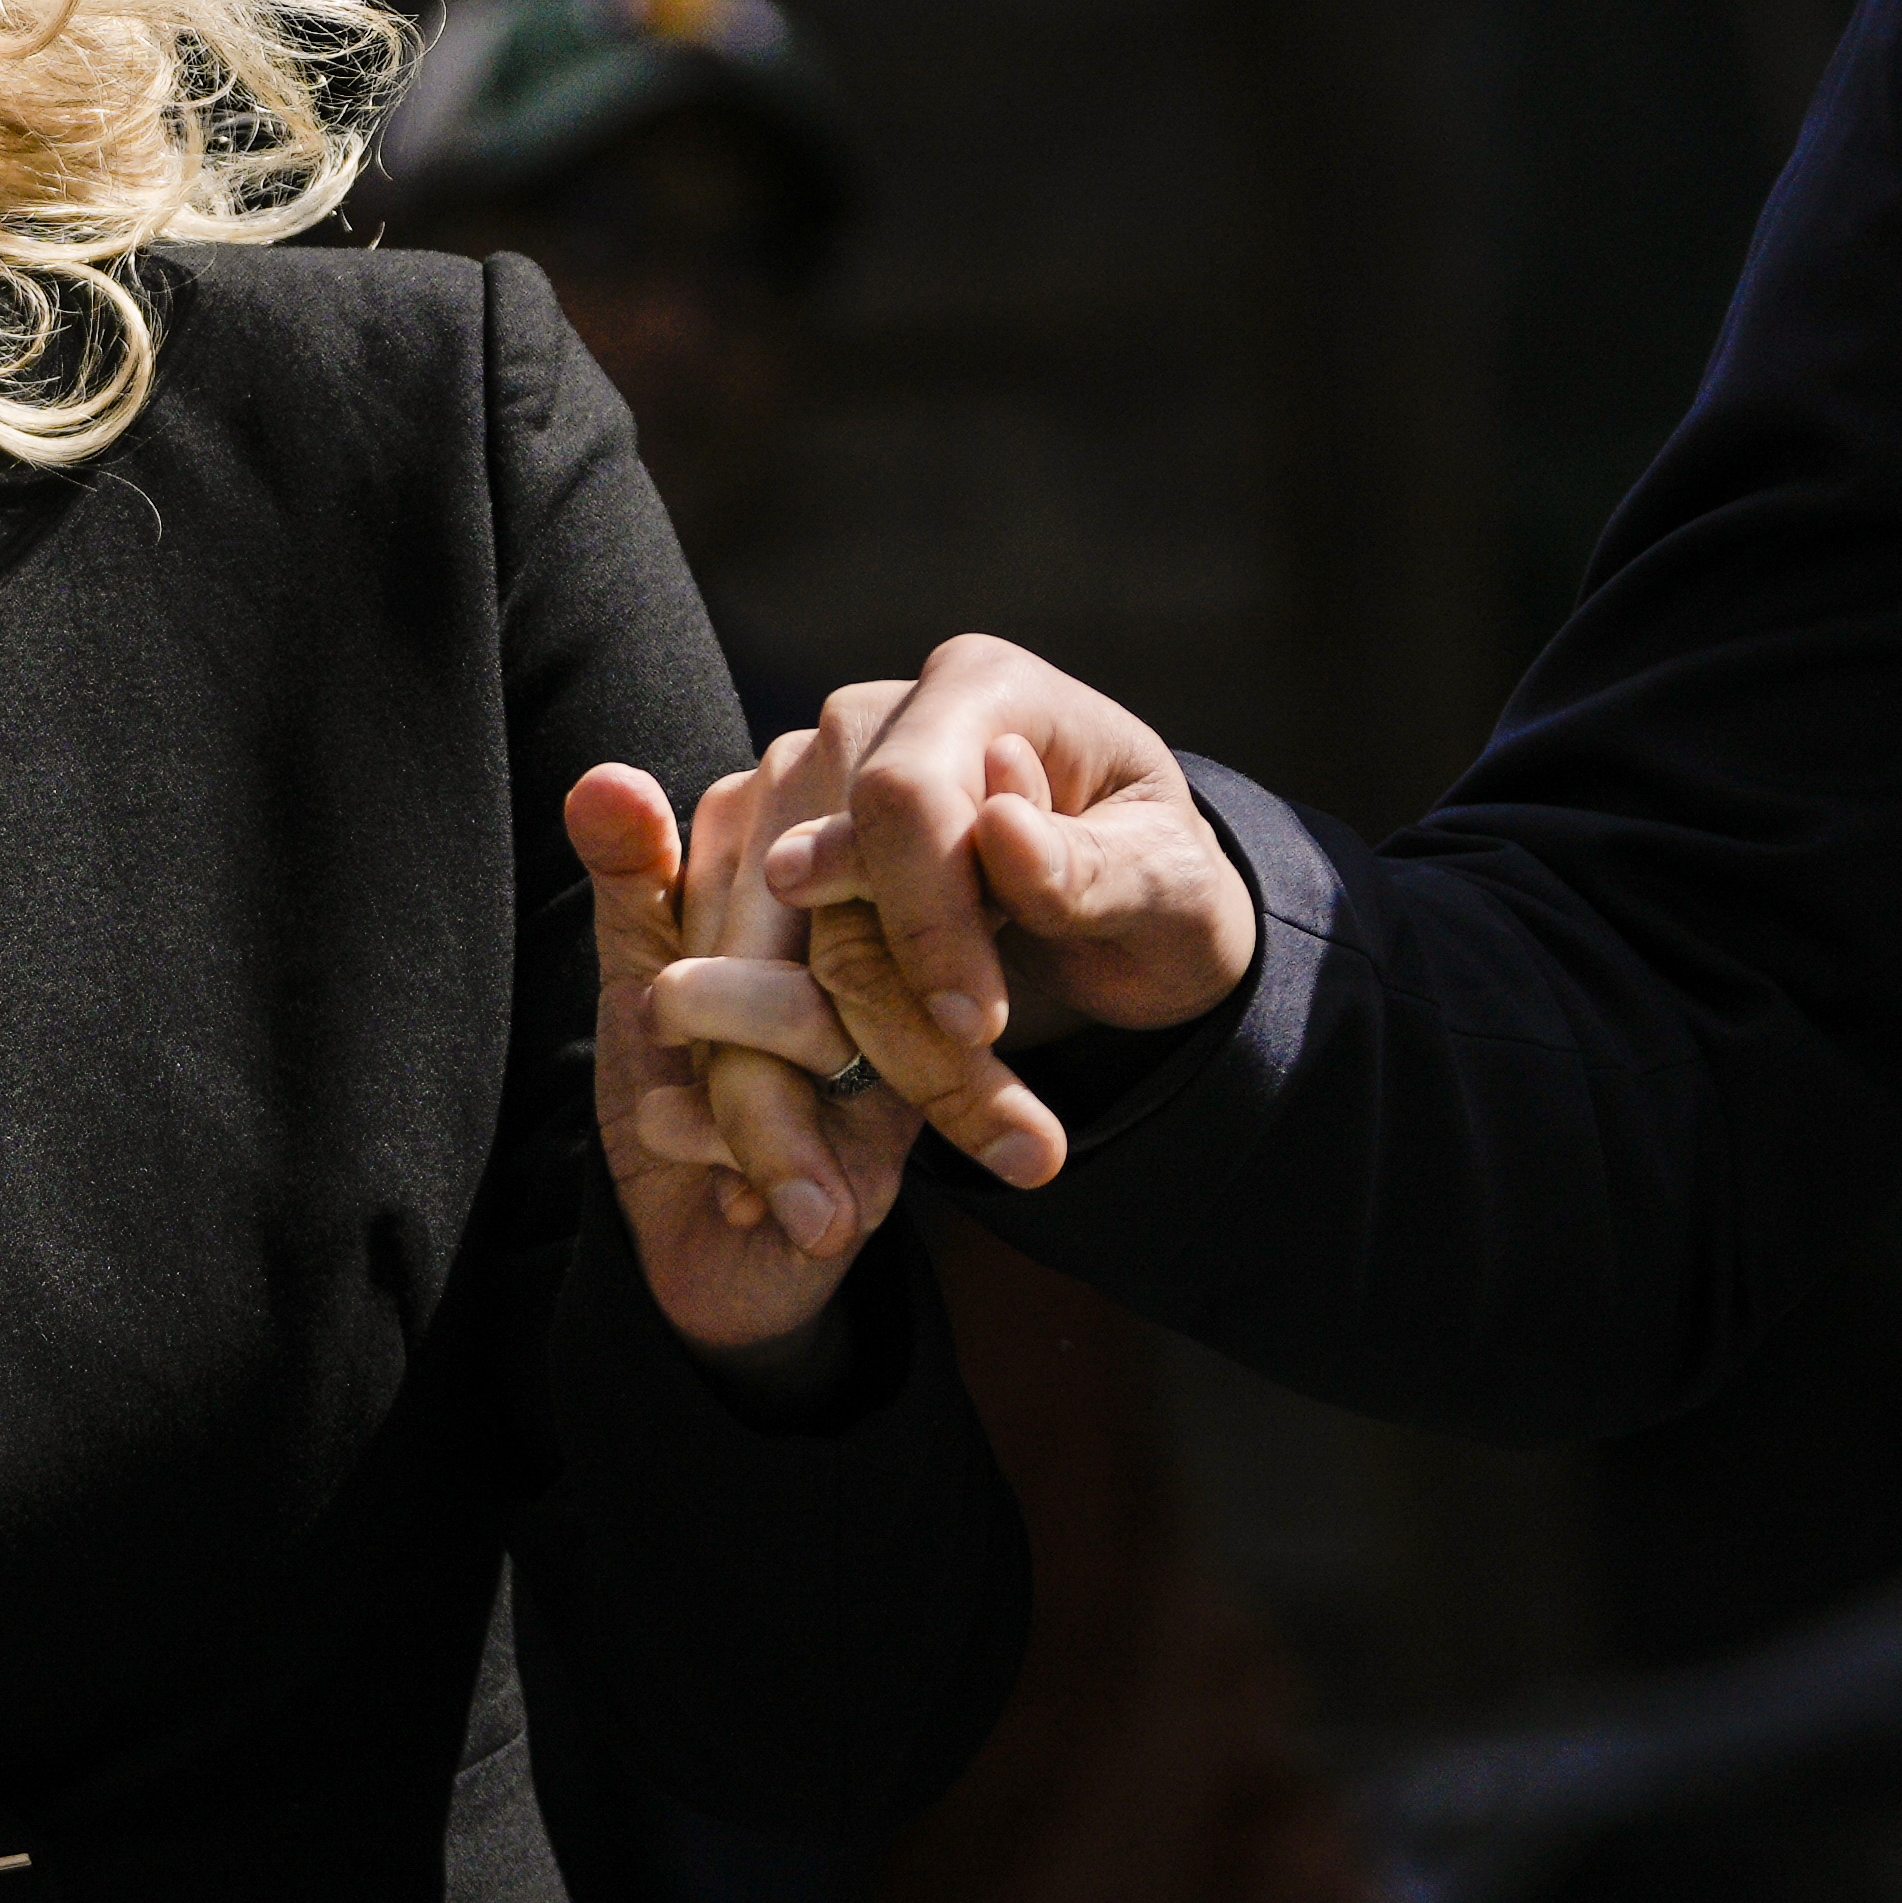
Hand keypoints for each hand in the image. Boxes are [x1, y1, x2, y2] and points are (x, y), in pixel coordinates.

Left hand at [575, 759, 918, 1378]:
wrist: (684, 1247)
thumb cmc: (671, 1085)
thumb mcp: (639, 960)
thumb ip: (631, 869)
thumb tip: (603, 780)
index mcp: (841, 903)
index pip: (777, 847)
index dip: (698, 911)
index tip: (664, 975)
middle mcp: (891, 975)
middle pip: (804, 926)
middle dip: (698, 991)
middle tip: (658, 1030)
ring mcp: (898, 1066)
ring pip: (803, 1013)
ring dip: (707, 1059)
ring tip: (664, 1097)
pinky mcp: (879, 1157)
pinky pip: (795, 1113)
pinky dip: (701, 1133)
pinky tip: (677, 1143)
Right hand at [667, 637, 1254, 1195]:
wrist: (1119, 924)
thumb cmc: (1159, 889)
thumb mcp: (1172, 888)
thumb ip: (1092, 867)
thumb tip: (1001, 831)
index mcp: (975, 686)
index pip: (902, 793)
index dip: (927, 917)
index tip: (983, 1024)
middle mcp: (860, 725)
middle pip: (809, 883)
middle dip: (868, 1035)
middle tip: (937, 1156)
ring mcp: (795, 799)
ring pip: (752, 955)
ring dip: (795, 1094)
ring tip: (841, 1216)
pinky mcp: (758, 883)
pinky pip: (729, 994)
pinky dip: (759, 1094)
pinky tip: (798, 1186)